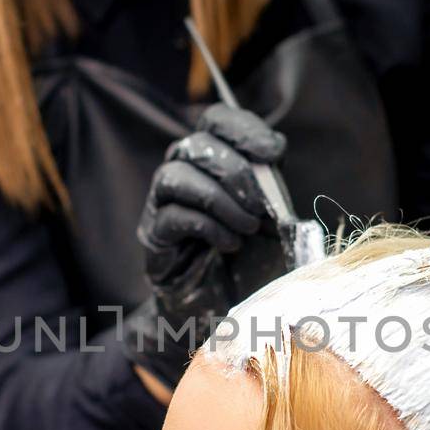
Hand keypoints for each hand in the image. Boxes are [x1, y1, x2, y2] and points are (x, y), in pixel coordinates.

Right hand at [121, 105, 286, 392]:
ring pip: (176, 175)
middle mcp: (182, 173)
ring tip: (248, 228)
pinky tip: (229, 244)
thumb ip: (274, 192)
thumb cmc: (252, 260)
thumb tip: (273, 165)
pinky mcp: (154, 237)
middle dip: (236, 172)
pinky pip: (172, 217)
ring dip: (220, 199)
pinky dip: (207, 226)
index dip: (243, 128)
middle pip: (196, 144)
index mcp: (214, 159)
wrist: (225, 310)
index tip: (274, 153)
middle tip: (262, 207)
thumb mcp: (276, 221)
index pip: (216, 120)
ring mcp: (162, 204)